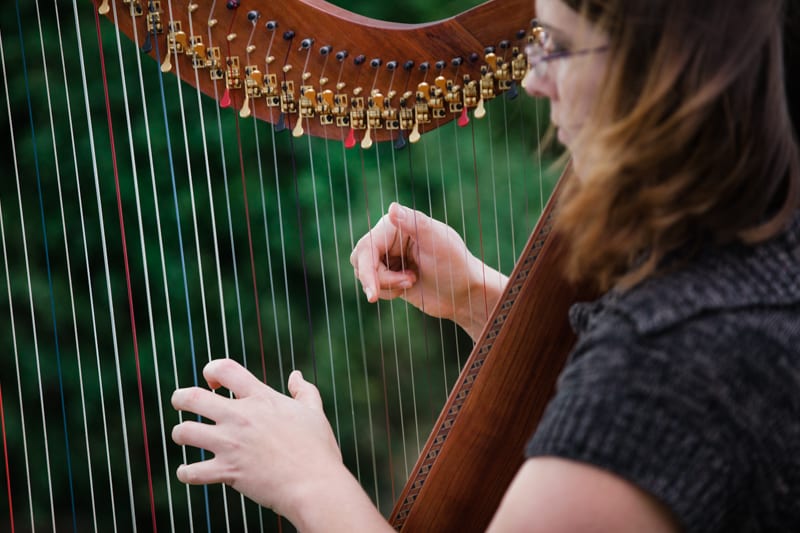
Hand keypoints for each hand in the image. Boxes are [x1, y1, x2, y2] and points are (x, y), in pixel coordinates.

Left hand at [171, 359, 341, 518]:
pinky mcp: (227, 471)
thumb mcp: (314, 412)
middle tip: (180, 402)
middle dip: (180, 398)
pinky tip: (188, 471)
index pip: (225, 369)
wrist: (315, 485)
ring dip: (181, 433)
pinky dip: (185, 472)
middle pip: (193, 397)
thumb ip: (304, 391)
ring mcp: (231, 444)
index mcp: (261, 398)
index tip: (213, 382)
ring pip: (184, 432)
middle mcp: (240, 417)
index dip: (212, 370)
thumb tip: (296, 375)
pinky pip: (191, 472)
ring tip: (185, 436)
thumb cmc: (318, 449)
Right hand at [350, 202, 506, 338]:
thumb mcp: (437, 242)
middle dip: (378, 278)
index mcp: (397, 224)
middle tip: (404, 286)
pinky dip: (388, 291)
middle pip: (361, 260)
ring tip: (411, 281)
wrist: (464, 293)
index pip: (368, 246)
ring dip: (386, 285)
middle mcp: (389, 238)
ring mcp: (388, 257)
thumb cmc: (455, 265)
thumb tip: (391, 208)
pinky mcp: (389, 275)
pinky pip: (374, 286)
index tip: (373, 293)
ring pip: (365, 274)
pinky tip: (409, 286)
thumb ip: (414, 223)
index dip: (367, 270)